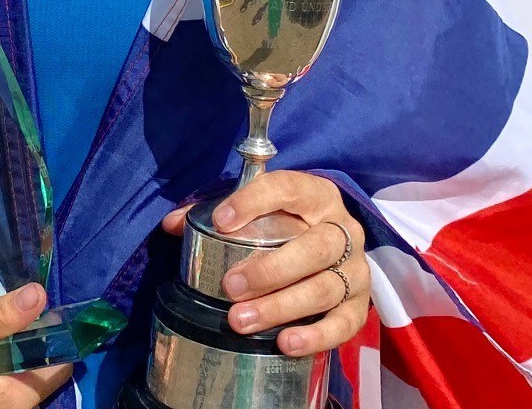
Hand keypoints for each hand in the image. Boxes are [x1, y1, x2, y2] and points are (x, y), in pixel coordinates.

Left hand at [159, 170, 369, 357]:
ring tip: (241, 321)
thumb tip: (172, 225)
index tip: (222, 220)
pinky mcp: (359, 306)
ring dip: (281, 306)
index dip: (255, 201)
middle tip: (230, 286)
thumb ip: (213, 213)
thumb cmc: (285, 228)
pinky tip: (285, 342)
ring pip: (325, 287)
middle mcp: (343, 230)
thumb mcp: (256, 212)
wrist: (334, 253)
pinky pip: (344, 323)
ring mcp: (355, 270)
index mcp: (316, 196)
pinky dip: (316, 335)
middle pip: (316, 247)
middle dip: (271, 269)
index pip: (289, 189)